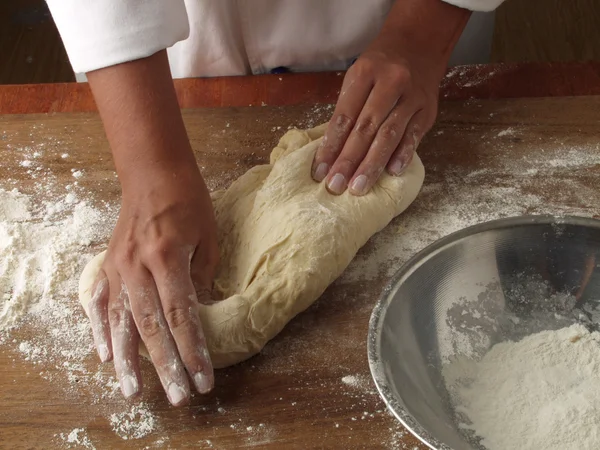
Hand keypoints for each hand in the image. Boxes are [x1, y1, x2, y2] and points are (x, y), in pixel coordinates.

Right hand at [85, 50, 218, 404]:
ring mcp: (117, 268)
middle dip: (166, 366)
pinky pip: (100, 303)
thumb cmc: (189, 201)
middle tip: (178, 397)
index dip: (193, 351)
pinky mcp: (108, 265)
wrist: (154, 173)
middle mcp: (138, 267)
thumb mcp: (208, 237)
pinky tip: (103, 354)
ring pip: (121, 322)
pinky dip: (101, 330)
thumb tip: (200, 315)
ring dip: (127, 360)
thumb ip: (202, 278)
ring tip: (133, 391)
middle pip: (151, 328)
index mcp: (167, 258)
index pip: (182, 316)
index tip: (204, 379)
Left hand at [312, 0, 470, 195]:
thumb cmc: (380, 67)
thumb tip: (331, 151)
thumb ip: (347, 110)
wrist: (419, 44)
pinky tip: (392, 173)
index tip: (320, 171)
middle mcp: (390, 84)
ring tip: (358, 186)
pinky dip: (402, 155)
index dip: (331, 147)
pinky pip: (414, 136)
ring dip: (372, 164)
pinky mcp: (427, 110)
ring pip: (389, 135)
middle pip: (365, 128)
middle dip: (349, 160)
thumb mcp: (358, 77)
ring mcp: (412, 97)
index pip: (344, 117)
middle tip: (336, 185)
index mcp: (365, 74)